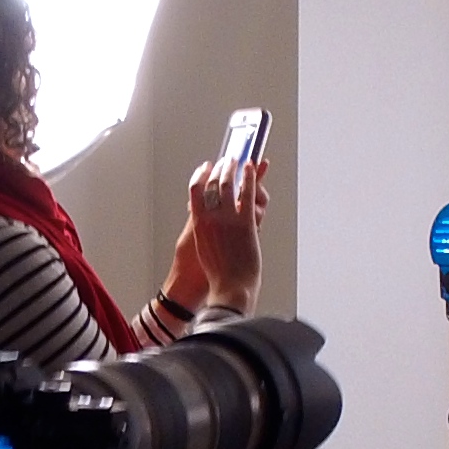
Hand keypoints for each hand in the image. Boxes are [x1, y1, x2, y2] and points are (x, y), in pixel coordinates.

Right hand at [188, 157, 265, 312]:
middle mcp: (211, 217)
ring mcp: (229, 218)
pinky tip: (254, 167)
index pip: (195, 190)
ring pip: (229, 183)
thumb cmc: (216, 274)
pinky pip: (248, 192)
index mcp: (198, 224)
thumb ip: (202, 229)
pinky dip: (251, 177)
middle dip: (219, 168)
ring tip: (237, 161)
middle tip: (225, 161)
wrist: (231, 287)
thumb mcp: (201, 248)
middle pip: (213, 183)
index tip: (206, 168)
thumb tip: (203, 218)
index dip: (200, 176)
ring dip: (233, 168)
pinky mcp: (246, 222)